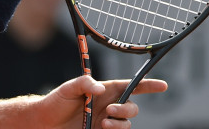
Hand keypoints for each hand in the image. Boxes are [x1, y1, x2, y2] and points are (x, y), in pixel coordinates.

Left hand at [37, 75, 167, 128]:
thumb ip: (85, 83)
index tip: (163, 85)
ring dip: (119, 124)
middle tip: (109, 111)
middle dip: (126, 110)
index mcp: (105, 90)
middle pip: (132, 108)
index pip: (131, 86)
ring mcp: (107, 122)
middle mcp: (109, 105)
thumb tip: (100, 89)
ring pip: (127, 124)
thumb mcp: (69, 88)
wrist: (45, 123)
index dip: (148, 85)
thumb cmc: (56, 102)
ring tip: (103, 123)